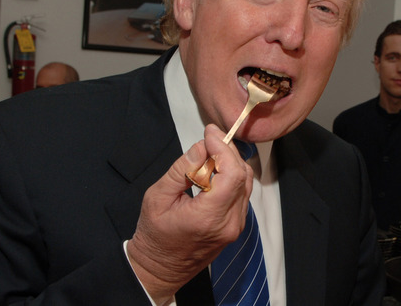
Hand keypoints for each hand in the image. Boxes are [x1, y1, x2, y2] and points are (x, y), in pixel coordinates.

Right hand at [127, 124, 253, 302]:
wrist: (160, 268)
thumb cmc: (154, 236)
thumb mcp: (157, 197)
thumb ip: (182, 170)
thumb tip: (202, 147)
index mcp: (208, 217)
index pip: (231, 174)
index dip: (223, 148)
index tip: (210, 133)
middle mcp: (229, 223)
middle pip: (243, 175)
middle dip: (227, 151)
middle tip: (209, 139)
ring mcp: (235, 227)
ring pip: (246, 183)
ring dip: (231, 163)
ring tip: (209, 154)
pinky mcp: (235, 226)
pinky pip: (241, 194)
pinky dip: (231, 177)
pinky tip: (213, 172)